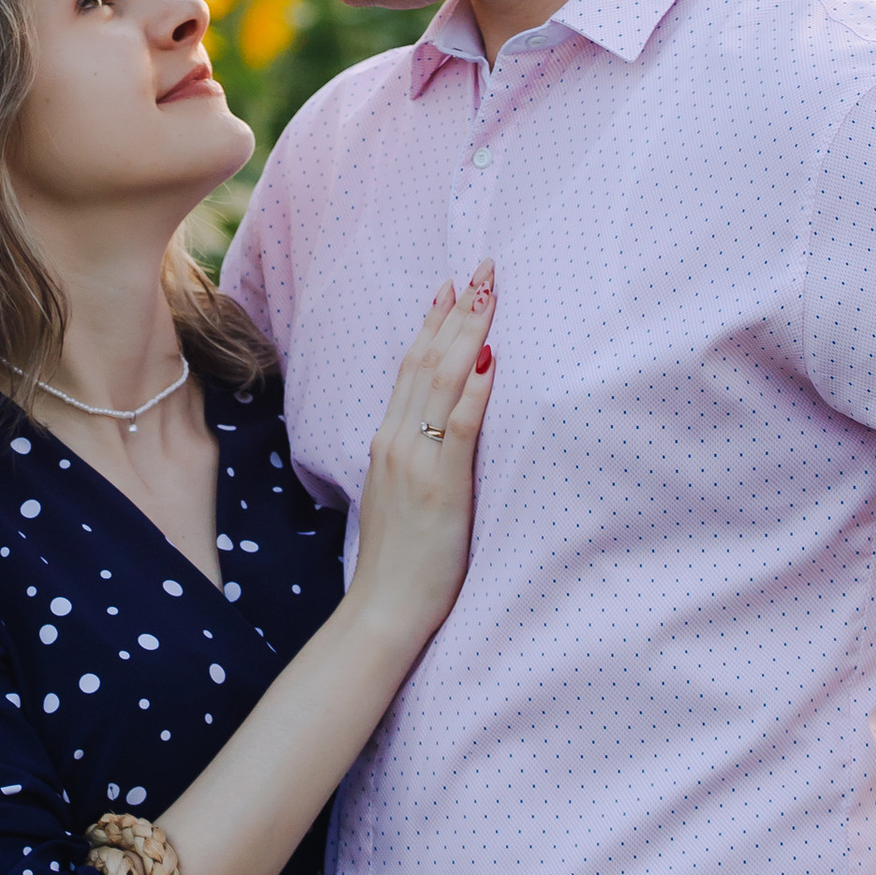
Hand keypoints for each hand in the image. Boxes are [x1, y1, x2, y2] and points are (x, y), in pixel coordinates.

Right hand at [346, 271, 496, 648]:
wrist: (384, 606)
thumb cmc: (400, 558)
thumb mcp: (400, 493)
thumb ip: (416, 454)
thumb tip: (437, 426)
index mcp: (388, 440)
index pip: (412, 367)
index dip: (433, 323)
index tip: (450, 286)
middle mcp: (397, 440)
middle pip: (427, 361)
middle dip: (456, 312)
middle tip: (479, 268)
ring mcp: (417, 460)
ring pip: (442, 382)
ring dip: (467, 334)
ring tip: (487, 295)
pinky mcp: (440, 484)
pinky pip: (459, 428)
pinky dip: (474, 392)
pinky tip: (491, 362)